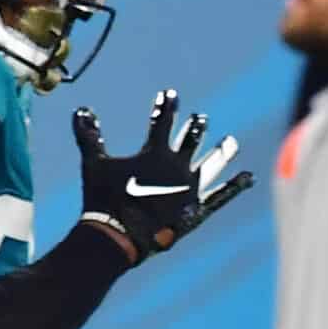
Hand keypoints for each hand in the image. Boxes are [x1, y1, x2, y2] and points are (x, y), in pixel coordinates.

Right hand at [73, 90, 248, 260]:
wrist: (119, 234)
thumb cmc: (104, 197)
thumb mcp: (93, 163)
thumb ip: (89, 136)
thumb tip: (80, 109)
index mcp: (155, 153)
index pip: (162, 122)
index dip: (166, 107)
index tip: (170, 94)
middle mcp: (179, 167)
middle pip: (190, 142)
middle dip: (195, 128)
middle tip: (201, 118)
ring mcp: (191, 189)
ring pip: (212, 165)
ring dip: (222, 152)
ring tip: (231, 142)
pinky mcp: (198, 209)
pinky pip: (222, 196)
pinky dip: (235, 186)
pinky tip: (247, 177)